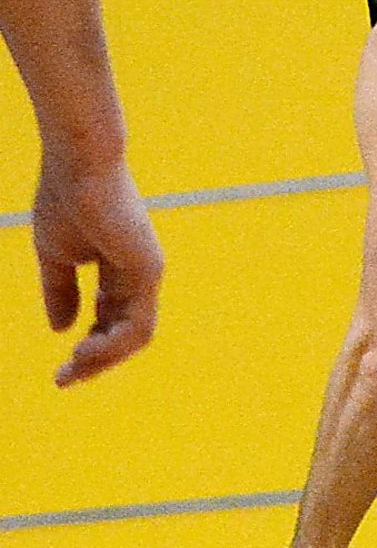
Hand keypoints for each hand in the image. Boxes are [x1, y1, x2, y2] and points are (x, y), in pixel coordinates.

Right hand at [32, 149, 162, 386]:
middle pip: (126, 334)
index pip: (110, 321)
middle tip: (65, 380)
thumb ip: (61, 292)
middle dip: (97, 362)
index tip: (60, 371)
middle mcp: (139, 277)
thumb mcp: (56, 257)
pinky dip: (113, 343)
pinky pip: (137, 321)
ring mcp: (147, 274)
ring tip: (75, 369)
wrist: (78, 167)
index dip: (87, 348)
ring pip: (136, 335)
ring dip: (105, 359)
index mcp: (118, 273)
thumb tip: (62, 330)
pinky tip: (87, 351)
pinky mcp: (148, 270)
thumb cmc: (67, 202)